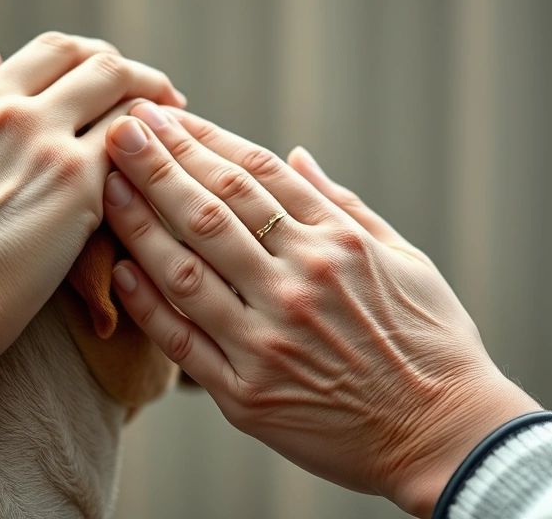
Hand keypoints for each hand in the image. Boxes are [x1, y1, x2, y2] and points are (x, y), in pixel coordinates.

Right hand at [0, 33, 184, 362]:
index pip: (47, 54)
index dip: (90, 62)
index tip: (112, 81)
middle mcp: (5, 108)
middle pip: (91, 60)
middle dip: (132, 72)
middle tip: (161, 99)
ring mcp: (42, 142)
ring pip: (121, 95)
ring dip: (155, 107)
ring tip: (178, 130)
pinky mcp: (75, 188)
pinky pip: (132, 148)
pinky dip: (155, 151)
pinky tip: (169, 171)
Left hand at [101, 103, 539, 517]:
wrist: (445, 435)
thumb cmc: (431, 343)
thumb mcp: (404, 258)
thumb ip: (342, 205)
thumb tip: (295, 155)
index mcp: (337, 245)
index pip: (254, 177)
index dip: (204, 140)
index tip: (167, 117)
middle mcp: (298, 285)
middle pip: (211, 210)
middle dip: (159, 162)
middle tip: (120, 126)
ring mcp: (268, 341)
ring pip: (186, 269)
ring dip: (140, 221)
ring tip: (105, 182)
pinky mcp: (247, 395)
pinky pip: (184, 342)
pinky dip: (148, 305)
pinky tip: (120, 269)